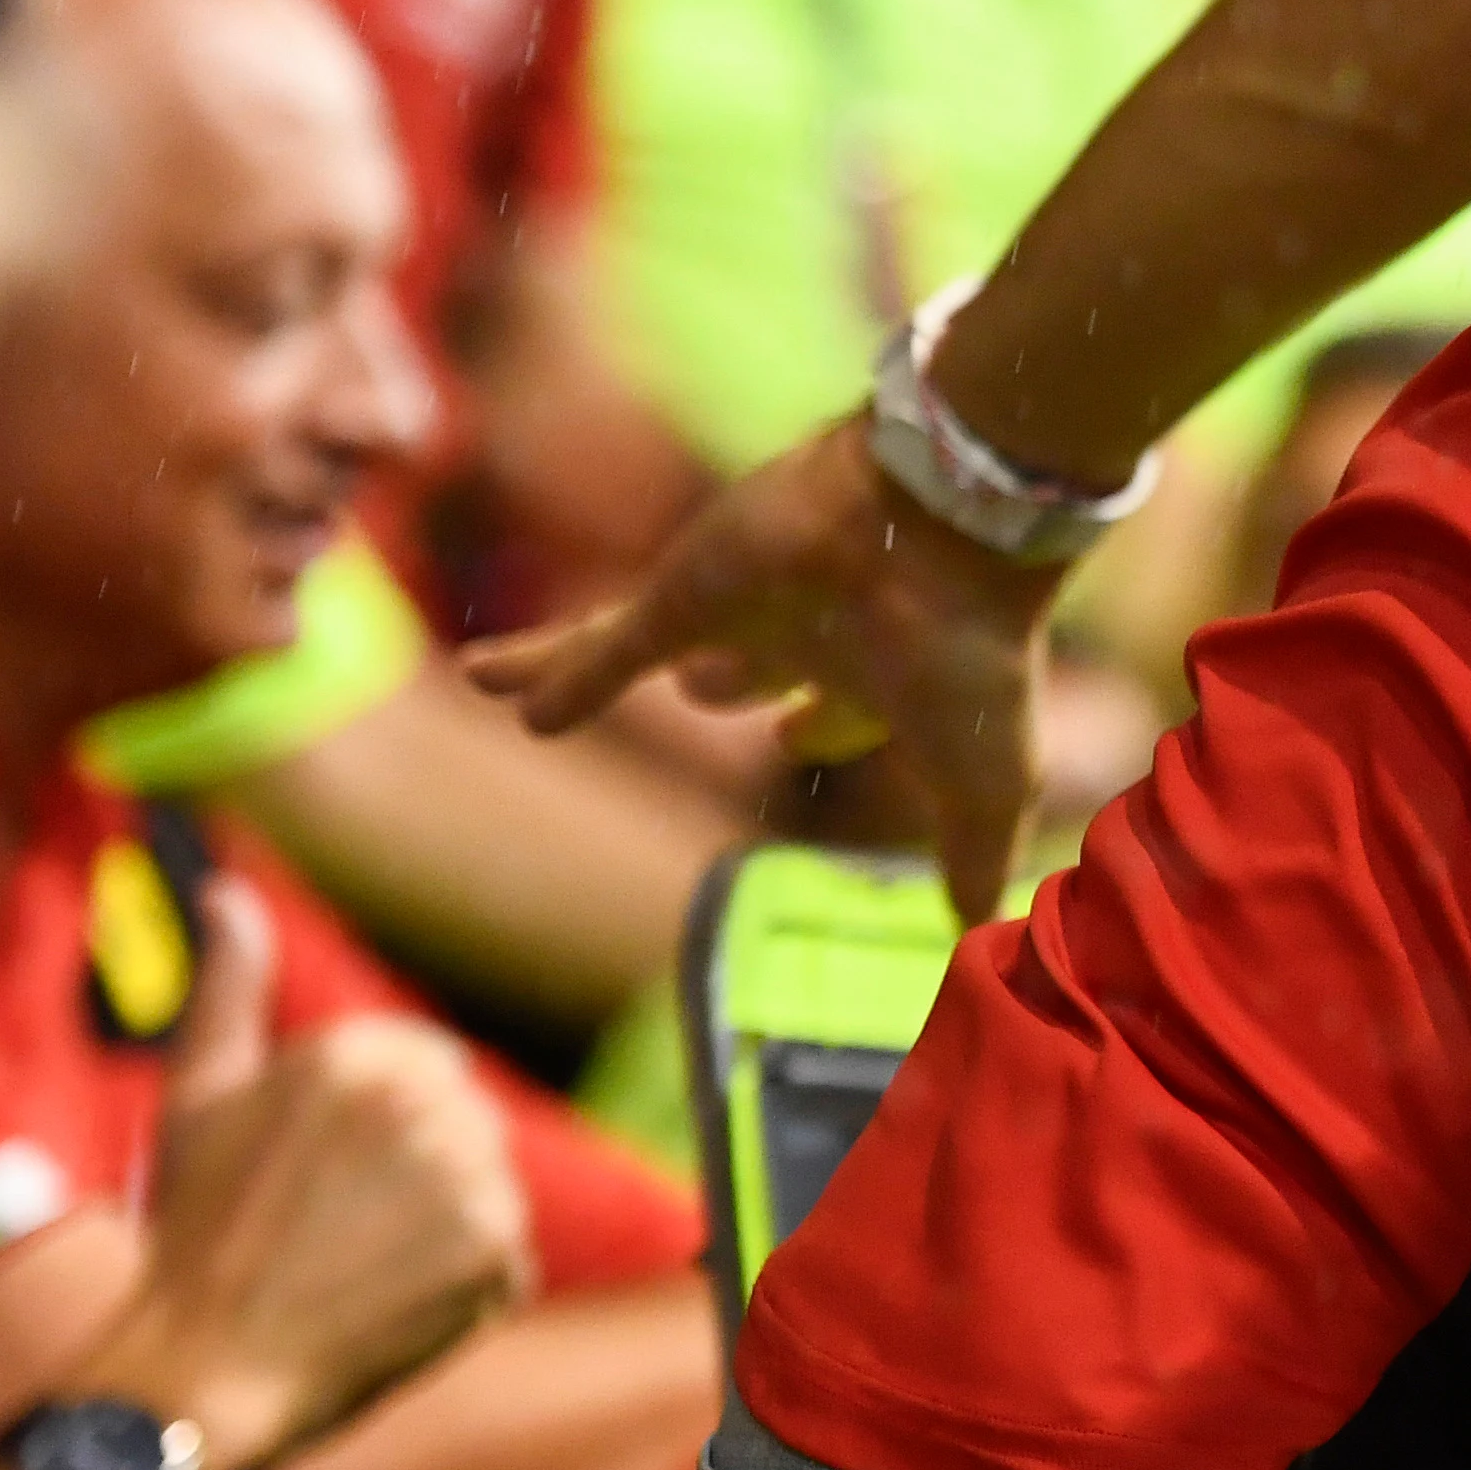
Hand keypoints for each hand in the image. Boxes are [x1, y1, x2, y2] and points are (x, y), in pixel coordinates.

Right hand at [81, 886, 527, 1469]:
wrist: (202, 1371)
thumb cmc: (191, 1232)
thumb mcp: (199, 1095)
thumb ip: (229, 987)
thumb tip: (228, 892)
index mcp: (359, 1055)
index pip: (423, 1062)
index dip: (375, 1124)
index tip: (321, 1175)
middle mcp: (424, 1106)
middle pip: (462, 1120)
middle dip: (413, 1167)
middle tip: (332, 1229)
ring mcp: (470, 1182)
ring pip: (485, 1185)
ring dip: (438, 1225)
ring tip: (354, 1265)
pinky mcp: (500, 1257)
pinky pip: (503, 1256)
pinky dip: (460, 1285)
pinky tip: (386, 1304)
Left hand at [461, 419, 1061, 919]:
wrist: (938, 532)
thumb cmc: (971, 654)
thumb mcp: (981, 782)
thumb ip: (971, 858)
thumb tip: (980, 938)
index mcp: (885, 670)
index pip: (843, 706)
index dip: (827, 727)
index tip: (799, 735)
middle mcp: (809, 634)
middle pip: (753, 664)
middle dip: (730, 680)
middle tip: (706, 690)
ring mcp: (738, 611)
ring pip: (651, 648)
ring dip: (596, 668)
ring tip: (533, 694)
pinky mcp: (683, 593)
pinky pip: (603, 644)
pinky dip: (556, 674)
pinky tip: (489, 690)